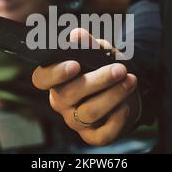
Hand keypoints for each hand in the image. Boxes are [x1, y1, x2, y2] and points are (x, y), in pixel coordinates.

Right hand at [31, 29, 140, 145]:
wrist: (125, 90)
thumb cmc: (104, 68)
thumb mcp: (98, 52)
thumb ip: (88, 44)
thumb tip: (76, 35)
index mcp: (55, 79)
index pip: (41, 79)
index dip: (55, 73)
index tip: (74, 65)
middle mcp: (60, 101)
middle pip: (70, 94)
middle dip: (98, 80)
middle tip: (120, 69)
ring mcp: (75, 120)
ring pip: (89, 113)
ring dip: (113, 96)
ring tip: (130, 81)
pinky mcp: (92, 135)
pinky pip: (102, 134)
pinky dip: (117, 120)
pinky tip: (126, 105)